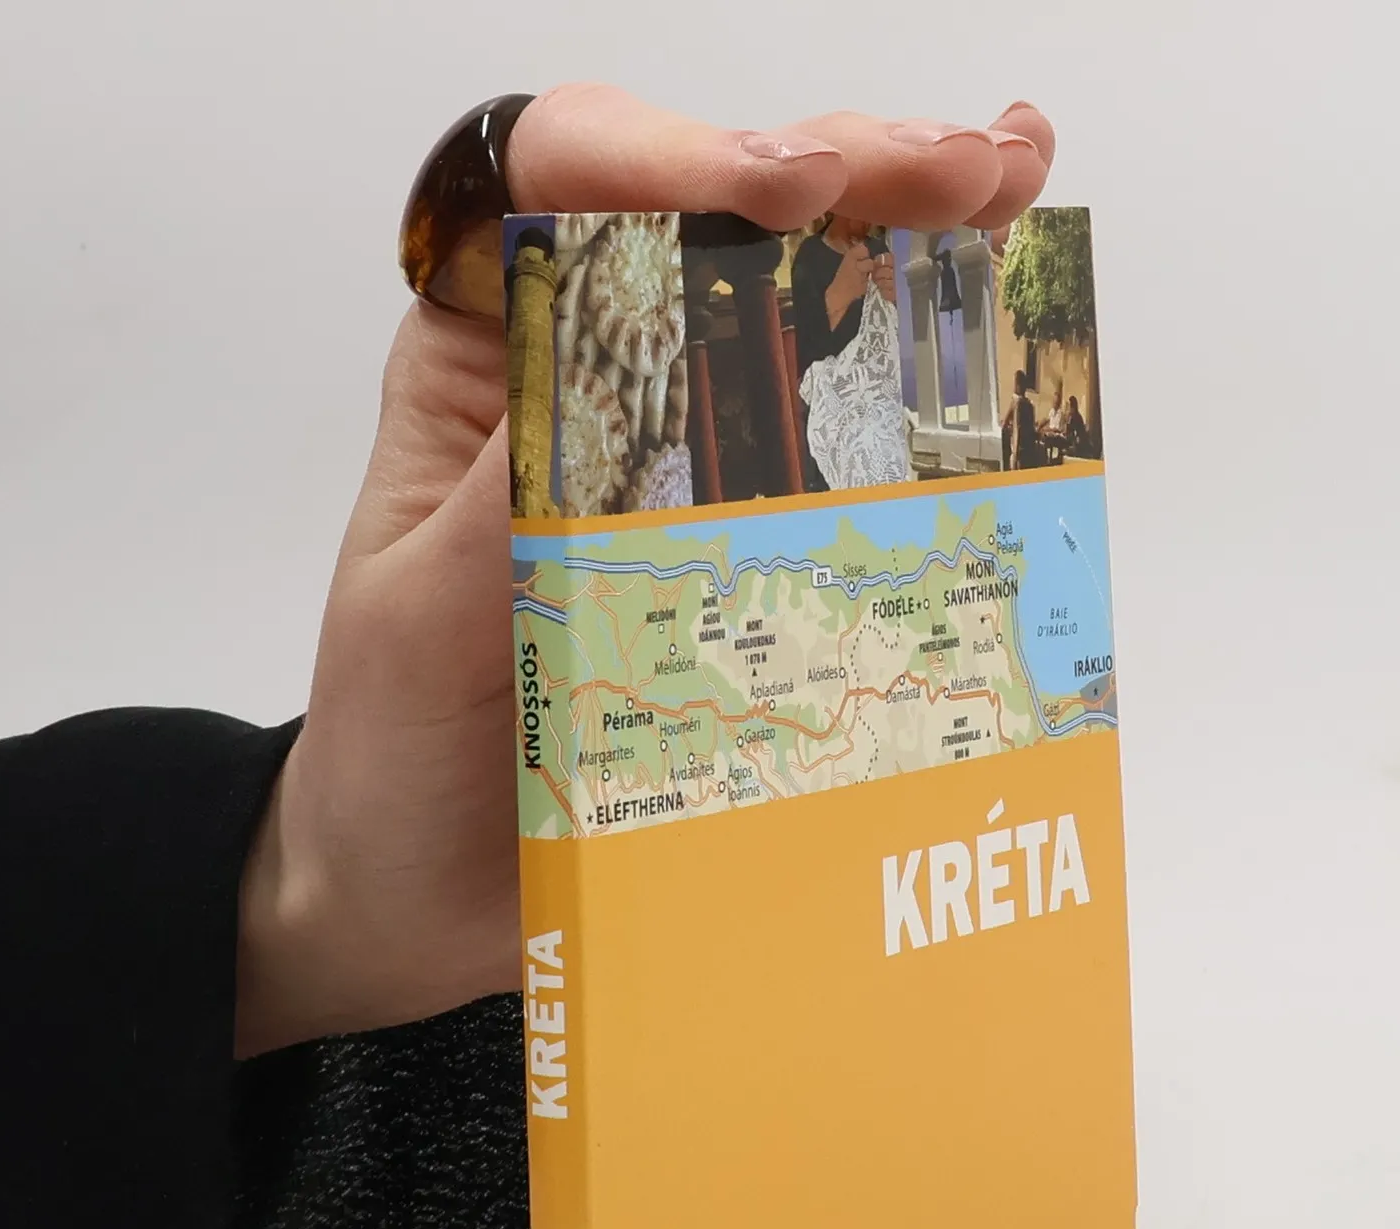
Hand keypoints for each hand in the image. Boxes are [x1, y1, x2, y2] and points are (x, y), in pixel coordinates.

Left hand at [234, 88, 1055, 1056]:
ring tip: (1004, 188)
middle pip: (712, 223)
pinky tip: (999, 329)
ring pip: (797, 310)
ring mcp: (686, 465)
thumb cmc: (394, 759)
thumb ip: (505, 494)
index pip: (558, 194)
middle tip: (960, 170)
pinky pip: (846, 452)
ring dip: (909, 238)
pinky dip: (927, 386)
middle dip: (841, 171)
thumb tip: (615, 344)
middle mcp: (593, 386)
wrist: (424, 898)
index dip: (671, 158)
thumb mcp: (422, 623)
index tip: (779, 189)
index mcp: (486, 366)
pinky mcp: (755, 550)